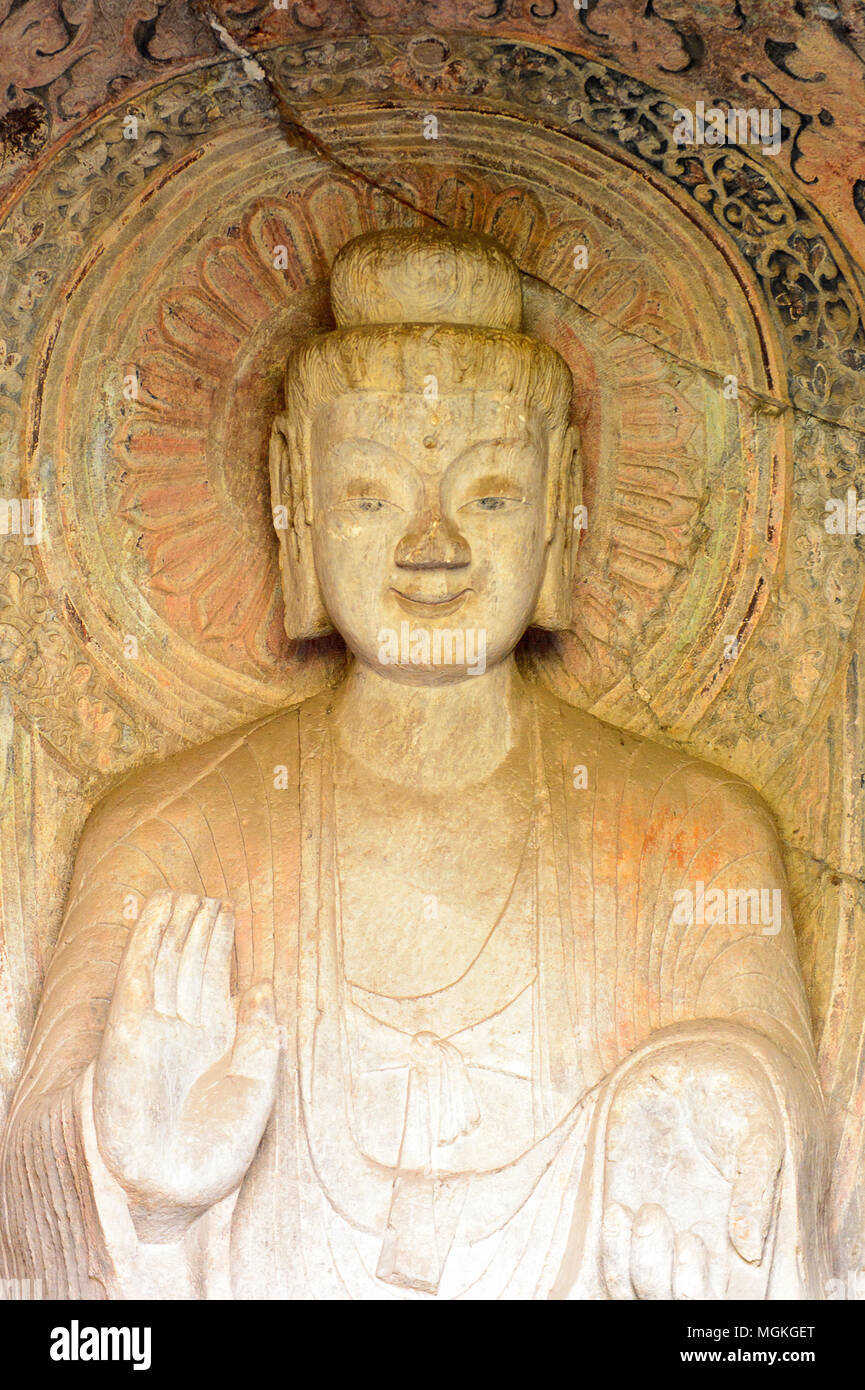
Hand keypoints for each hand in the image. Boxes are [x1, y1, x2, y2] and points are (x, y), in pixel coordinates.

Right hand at [93, 891, 278, 1242]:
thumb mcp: (258, 1083)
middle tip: (208, 897)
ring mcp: (156, 1028)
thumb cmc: (221, 1146)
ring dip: (173, 928)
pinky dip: (147, 943)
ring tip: (183, 894)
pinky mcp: (128, 1031)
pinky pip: (138, 976)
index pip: (218, 978)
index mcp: (218, 1040)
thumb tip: (264, 985)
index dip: (221, 944)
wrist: (178, 1185)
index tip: (228, 912)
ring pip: (164, 962)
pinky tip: (158, 917)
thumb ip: (261, 1032)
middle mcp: (186, 1029)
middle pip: (191, 964)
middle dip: (200, 930)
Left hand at [600, 1042, 783, 1298]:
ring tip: (652, 1214)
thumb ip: (754, 1190)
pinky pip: (610, 1257)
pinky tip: (620, 1209)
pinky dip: (611, 1249)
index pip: (720, 1299)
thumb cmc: (736, 1097)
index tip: (700, 1246)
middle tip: (683, 1232)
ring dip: (639, 1269)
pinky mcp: (623, 1202)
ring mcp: (656, 1227)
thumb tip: (750, 1250)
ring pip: (636, 1290)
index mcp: (734, 1237)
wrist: (694, 1059)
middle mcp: (695, 1241)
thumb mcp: (757, 1135)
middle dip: (671, 1285)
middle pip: (673, 1302)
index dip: (704, 1293)